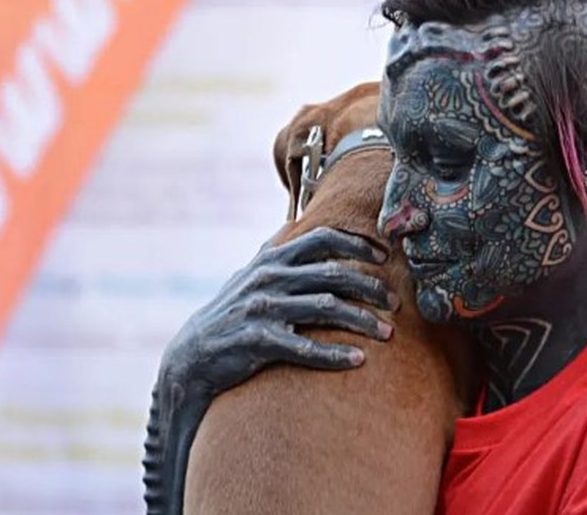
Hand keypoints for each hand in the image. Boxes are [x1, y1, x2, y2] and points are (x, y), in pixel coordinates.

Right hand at [144, 225, 396, 514]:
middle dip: (371, 286)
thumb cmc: (232, 314)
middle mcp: (269, 279)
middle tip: (396, 303)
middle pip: (334, 274)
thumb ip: (274, 252)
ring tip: (388, 334)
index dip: (357, 243)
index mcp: (273, 260)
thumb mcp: (250, 276)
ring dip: (362, 321)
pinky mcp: (257, 342)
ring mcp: (263, 309)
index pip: (323, 237)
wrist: (190, 358)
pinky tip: (358, 360)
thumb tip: (292, 225)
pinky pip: (304, 347)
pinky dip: (334, 354)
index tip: (384, 257)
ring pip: (326, 308)